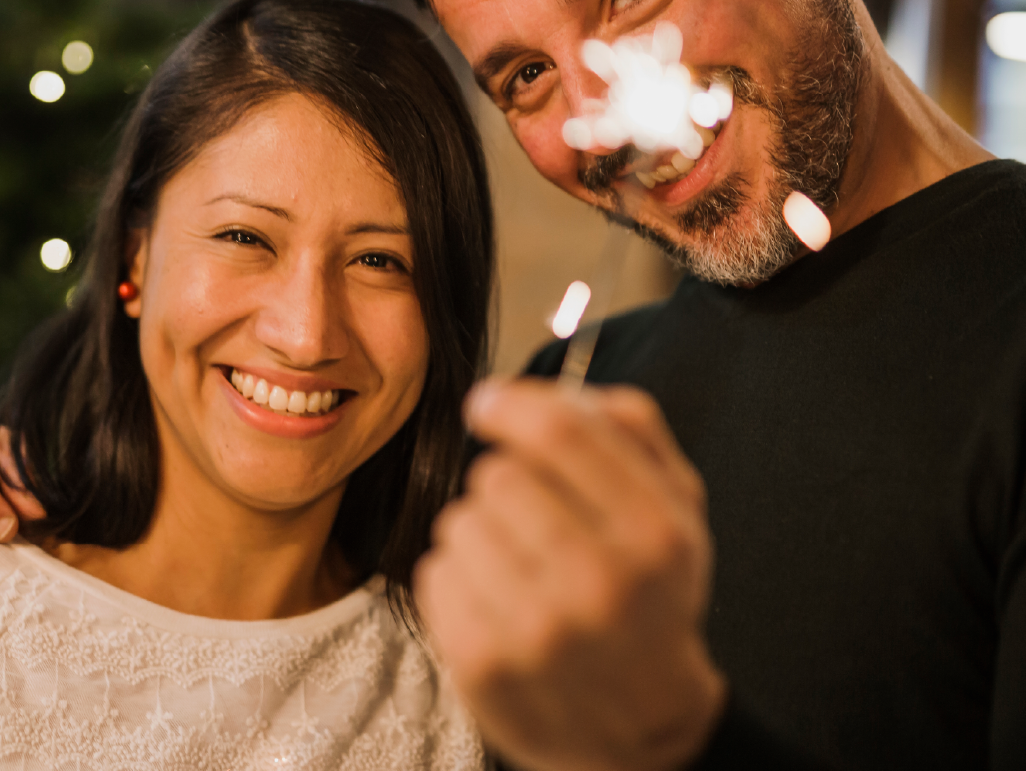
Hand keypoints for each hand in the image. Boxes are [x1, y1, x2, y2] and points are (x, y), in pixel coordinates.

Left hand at [415, 379, 725, 770]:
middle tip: (532, 522)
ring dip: (477, 533)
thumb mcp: (677, 508)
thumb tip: (559, 386)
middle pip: (497, 475)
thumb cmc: (650, 596)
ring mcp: (540, 631)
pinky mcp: (485, 666)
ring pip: (459, 521)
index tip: (487, 403)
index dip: (510, 404)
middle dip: (505, 485)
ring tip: (517, 567)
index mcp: (655, 533)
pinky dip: (455, 578)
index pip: (560, 432)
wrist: (642, 725)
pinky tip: (494, 602)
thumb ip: (632, 431)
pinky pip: (434, 573)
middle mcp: (601, 583)